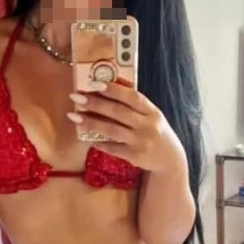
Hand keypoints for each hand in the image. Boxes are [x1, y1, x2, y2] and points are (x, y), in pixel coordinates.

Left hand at [68, 81, 185, 172]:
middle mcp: (147, 125)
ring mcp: (140, 142)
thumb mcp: (151, 115)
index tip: (93, 83)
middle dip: (95, 103)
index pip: (132, 97)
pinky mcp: (134, 156)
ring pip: (112, 130)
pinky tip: (86, 136)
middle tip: (75, 97)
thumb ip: (134, 104)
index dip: (113, 89)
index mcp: (152, 111)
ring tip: (74, 116)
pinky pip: (112, 148)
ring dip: (91, 122)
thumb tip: (108, 85)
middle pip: (118, 112)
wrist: (169, 160)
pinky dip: (99, 142)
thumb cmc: (155, 131)